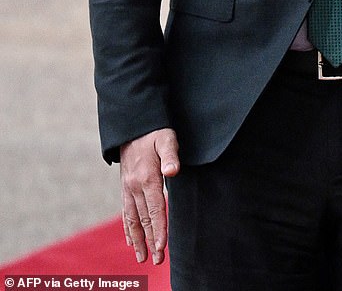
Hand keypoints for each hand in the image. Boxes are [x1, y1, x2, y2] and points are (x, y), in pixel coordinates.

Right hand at [120, 127, 179, 264]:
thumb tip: (173, 171)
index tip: (162, 247)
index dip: (159, 229)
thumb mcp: (166, 138)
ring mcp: (128, 188)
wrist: (132, 125)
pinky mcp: (125, 187)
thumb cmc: (154, 131)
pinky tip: (131, 240)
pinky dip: (128, 228)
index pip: (155, 209)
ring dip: (137, 240)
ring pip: (132, 219)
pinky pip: (125, 212)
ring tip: (142, 258)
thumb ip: (170, 155)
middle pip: (144, 219)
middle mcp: (134, 186)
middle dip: (150, 240)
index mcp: (147, 177)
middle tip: (156, 260)